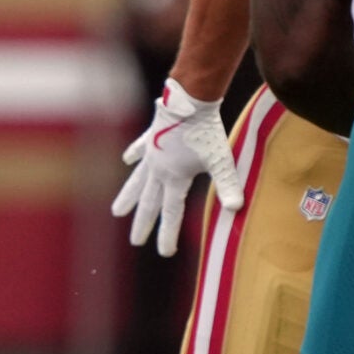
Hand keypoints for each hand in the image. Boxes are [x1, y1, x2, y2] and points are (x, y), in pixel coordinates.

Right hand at [111, 79, 245, 256]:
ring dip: (128, 198)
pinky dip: (133, 156)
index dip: (167, 234)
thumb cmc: (207, 132)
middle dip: (143, 223)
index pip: (170, 213)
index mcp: (174, 178)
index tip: (164, 252)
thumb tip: (236, 208)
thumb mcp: (221, 161)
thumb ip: (229, 185)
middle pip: (149, 202)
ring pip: (137, 181)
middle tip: (135, 241)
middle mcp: (158, 170)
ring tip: (117, 212)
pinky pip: (140, 150)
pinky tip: (126, 160)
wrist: (190, 101)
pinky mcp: (152, 136)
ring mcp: (152, 153)